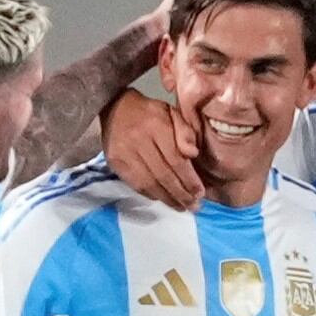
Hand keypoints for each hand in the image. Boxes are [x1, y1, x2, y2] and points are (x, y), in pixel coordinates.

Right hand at [101, 90, 200, 210]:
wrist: (115, 108)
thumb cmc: (150, 113)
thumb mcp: (172, 113)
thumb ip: (185, 132)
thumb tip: (193, 154)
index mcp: (156, 126)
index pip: (175, 159)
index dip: (189, 179)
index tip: (200, 192)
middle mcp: (139, 141)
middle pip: (163, 175)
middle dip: (181, 193)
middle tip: (194, 206)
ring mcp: (124, 154)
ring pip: (149, 183)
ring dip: (167, 199)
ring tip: (181, 207)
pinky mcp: (115, 163)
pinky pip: (136, 185)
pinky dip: (152, 195)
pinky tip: (164, 199)